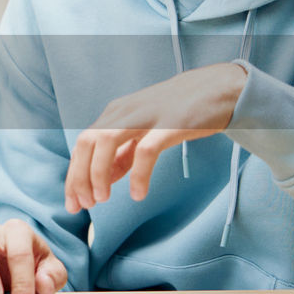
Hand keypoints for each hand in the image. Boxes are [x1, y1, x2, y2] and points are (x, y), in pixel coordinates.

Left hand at [65, 62, 246, 211]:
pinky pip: (145, 151)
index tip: (74, 203)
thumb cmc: (180, 112)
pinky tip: (138, 194)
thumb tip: (104, 179)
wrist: (219, 88)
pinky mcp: (170, 124)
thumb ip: (124, 153)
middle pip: (86, 142)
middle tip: (85, 205)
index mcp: (115, 113)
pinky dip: (138, 175)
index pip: (83, 145)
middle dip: (79, 177)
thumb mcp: (144, 130)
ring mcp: (146, 116)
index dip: (74, 176)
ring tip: (102, 199)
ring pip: (106, 142)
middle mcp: (124, 112)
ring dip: (98, 173)